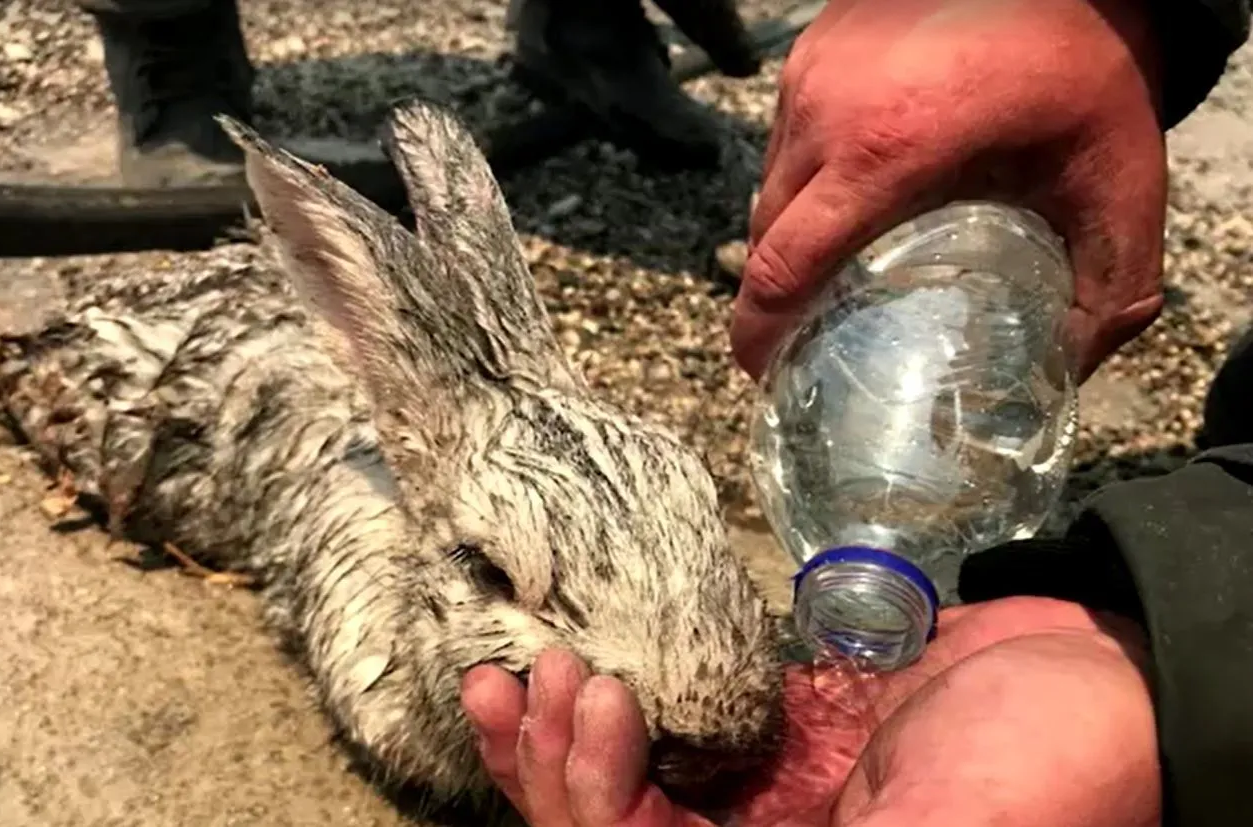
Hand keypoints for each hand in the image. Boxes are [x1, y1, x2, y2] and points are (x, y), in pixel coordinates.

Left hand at [460, 597, 1159, 826]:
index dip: (593, 805)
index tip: (593, 707)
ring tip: (524, 668)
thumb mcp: (943, 824)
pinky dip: (623, 690)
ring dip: (568, 730)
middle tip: (531, 679)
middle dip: (559, 764)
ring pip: (631, 779)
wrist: (1102, 675)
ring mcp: (766, 791)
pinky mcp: (777, 726)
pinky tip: (583, 653)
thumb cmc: (1048, 765)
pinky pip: (675, 719)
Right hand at [732, 0, 1168, 381]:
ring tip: (836, 263)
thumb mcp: (1117, 180)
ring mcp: (810, 73)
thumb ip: (1111, 289)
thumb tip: (1070, 366)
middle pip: (765, 234)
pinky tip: (854, 190)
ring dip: (791, 232)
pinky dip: (808, 177)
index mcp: (884, 150)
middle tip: (804, 333)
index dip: (759, 332)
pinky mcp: (811, 49)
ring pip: (770, 185)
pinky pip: (786, 137)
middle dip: (774, 293)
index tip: (763, 370)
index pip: (782, 265)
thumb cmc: (1089, 65)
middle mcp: (826, 110)